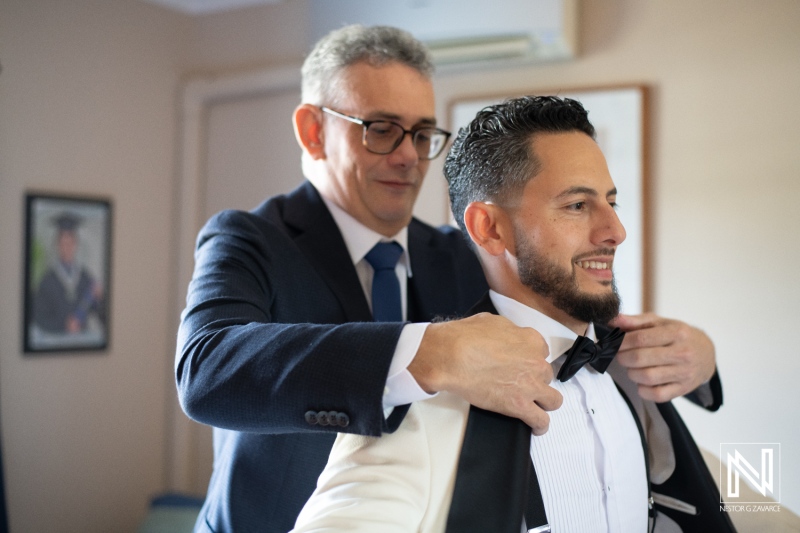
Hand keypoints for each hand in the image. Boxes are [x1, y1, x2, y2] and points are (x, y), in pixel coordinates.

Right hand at [409, 313, 561, 434]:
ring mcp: (530, 385)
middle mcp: (536, 362)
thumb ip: (507, 332)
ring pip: (553, 400)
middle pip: (546, 376)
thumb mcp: (491, 322)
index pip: (542, 353)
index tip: (523, 366)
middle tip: (519, 383)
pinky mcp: (520, 405)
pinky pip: (541, 420)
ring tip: (535, 407)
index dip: (531, 361)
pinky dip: (539, 425)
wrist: (452, 356)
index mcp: (530, 340)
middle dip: (534, 380)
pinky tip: (535, 427)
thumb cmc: (465, 337)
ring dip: (544, 403)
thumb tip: (503, 338)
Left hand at [609, 313, 715, 402]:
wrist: (707, 353)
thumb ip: (636, 321)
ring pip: (647, 377)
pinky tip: (642, 382)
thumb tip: (613, 320)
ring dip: (631, 373)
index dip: (622, 342)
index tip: (615, 343)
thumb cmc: (678, 336)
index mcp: (677, 333)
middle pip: (640, 358)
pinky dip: (643, 390)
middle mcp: (683, 353)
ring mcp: (684, 373)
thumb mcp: (661, 323)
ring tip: (632, 367)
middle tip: (621, 356)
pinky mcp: (683, 389)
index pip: (641, 338)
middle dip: (623, 357)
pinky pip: (657, 395)